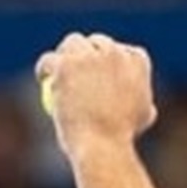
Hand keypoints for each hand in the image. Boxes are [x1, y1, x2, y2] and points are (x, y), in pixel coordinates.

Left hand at [35, 32, 157, 153]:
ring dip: (67, 52)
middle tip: (77, 66)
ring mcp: (90, 57)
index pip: (124, 50)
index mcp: (137, 60)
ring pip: (73, 43)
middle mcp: (115, 53)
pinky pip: (51, 60)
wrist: (103, 145)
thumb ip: (143, 103)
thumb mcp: (141, 119)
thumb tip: (144, 102)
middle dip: (88, 50)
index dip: (111, 58)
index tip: (101, 69)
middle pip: (98, 42)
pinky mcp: (66, 65)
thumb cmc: (121, 137)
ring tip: (59, 66)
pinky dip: (45, 68)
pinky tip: (43, 77)